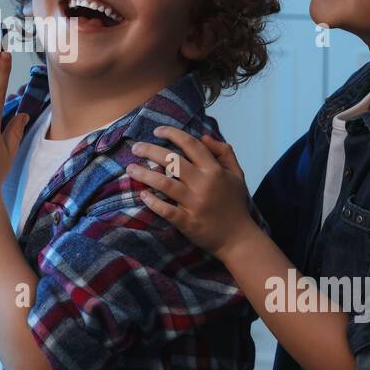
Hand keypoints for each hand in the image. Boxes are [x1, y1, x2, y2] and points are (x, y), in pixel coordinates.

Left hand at [125, 126, 255, 258]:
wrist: (239, 239)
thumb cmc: (235, 204)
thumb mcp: (237, 174)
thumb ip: (224, 152)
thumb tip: (204, 136)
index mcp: (214, 170)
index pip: (191, 144)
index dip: (172, 133)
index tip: (157, 131)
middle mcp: (203, 183)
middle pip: (172, 160)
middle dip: (150, 150)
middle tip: (135, 147)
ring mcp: (194, 203)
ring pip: (164, 183)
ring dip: (144, 174)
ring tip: (130, 169)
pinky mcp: (187, 221)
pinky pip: (166, 209)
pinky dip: (152, 202)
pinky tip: (142, 195)